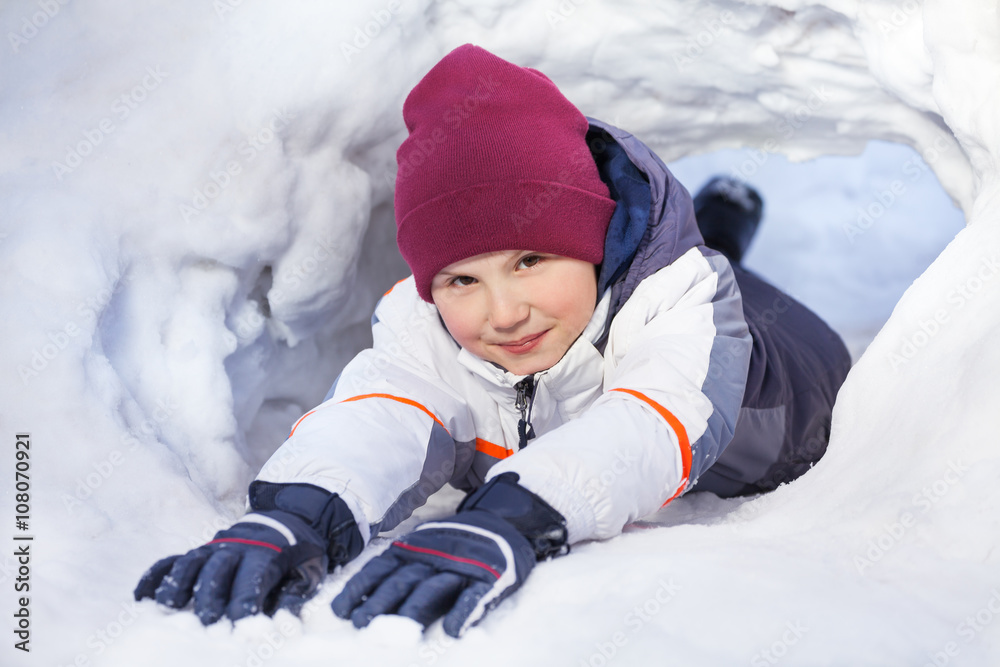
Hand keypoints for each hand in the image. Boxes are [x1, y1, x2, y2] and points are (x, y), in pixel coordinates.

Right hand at [135, 482, 362, 624]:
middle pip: (216, 570)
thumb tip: (283, 622)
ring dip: (177, 583)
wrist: (290, 520)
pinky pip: (173, 559)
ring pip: (190, 562)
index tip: (239, 626)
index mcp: (267, 554)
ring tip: (168, 608)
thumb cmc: (300, 554)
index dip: (245, 602)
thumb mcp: (310, 571)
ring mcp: (214, 547)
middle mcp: (236, 548)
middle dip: (209, 596)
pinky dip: (156, 576)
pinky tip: (142, 597)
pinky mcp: (200, 550)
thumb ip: (296, 596)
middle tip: (205, 623)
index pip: (253, 578)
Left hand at [331, 473, 566, 636]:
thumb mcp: (423, 544)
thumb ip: (398, 567)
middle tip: (361, 625)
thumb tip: (361, 598)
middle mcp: (433, 556)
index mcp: (414, 548)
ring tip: (400, 633)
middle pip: (402, 580)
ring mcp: (461, 567)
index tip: (340, 611)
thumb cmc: (455, 541)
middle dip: (380, 603)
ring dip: (414, 611)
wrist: (505, 520)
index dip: (360, 589)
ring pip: (433, 588)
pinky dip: (462, 613)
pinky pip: (474, 598)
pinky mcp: (489, 579)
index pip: (380, 569)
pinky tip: (451, 632)